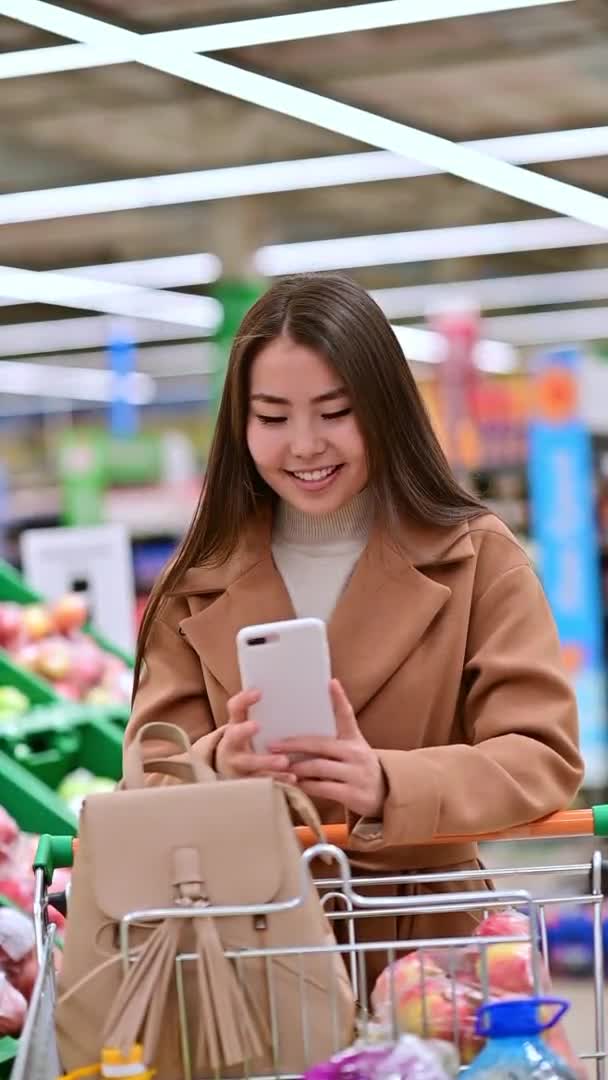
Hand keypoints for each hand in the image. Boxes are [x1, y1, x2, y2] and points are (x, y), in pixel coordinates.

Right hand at [216, 689, 296, 782]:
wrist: (229, 768)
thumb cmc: (247, 740)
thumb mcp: (247, 725)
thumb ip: (264, 712)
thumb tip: (297, 690)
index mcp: (235, 725)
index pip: (235, 708)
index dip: (244, 699)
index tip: (259, 692)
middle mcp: (233, 744)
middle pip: (234, 736)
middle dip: (244, 731)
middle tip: (257, 725)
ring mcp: (238, 765)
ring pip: (249, 764)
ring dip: (266, 762)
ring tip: (284, 761)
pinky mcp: (247, 782)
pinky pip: (262, 782)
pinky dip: (277, 780)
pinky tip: (292, 778)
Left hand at [269, 679, 385, 818]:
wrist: (384, 794)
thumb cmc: (358, 767)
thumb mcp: (352, 747)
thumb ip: (333, 737)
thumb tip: (303, 724)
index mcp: (354, 738)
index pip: (346, 715)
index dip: (339, 698)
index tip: (331, 683)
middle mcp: (356, 753)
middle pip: (321, 744)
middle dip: (295, 744)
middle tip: (273, 745)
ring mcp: (356, 773)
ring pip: (319, 767)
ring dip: (297, 767)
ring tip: (280, 766)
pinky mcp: (353, 794)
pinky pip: (323, 788)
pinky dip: (306, 786)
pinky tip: (295, 783)